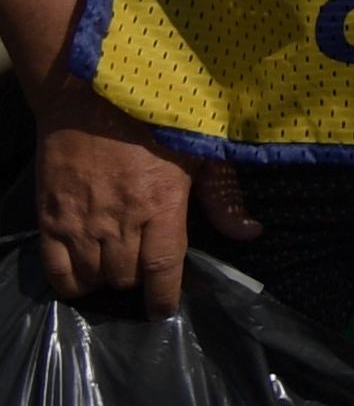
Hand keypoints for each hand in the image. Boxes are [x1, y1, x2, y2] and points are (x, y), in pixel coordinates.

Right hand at [29, 84, 210, 311]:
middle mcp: (119, 220)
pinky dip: (69, 283)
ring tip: (116, 270)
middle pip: (126, 277)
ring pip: (93, 278)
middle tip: (144, 272)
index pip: (164, 269)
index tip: (164, 309)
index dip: (165, 297)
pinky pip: (55, 270)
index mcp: (161, 204)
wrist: (89, 96)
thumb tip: (250, 233)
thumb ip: (222, 198)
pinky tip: (82, 278)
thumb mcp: (200, 152)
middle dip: (138, 282)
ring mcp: (81, 222)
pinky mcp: (50, 218)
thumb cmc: (153, 120)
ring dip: (106, 282)